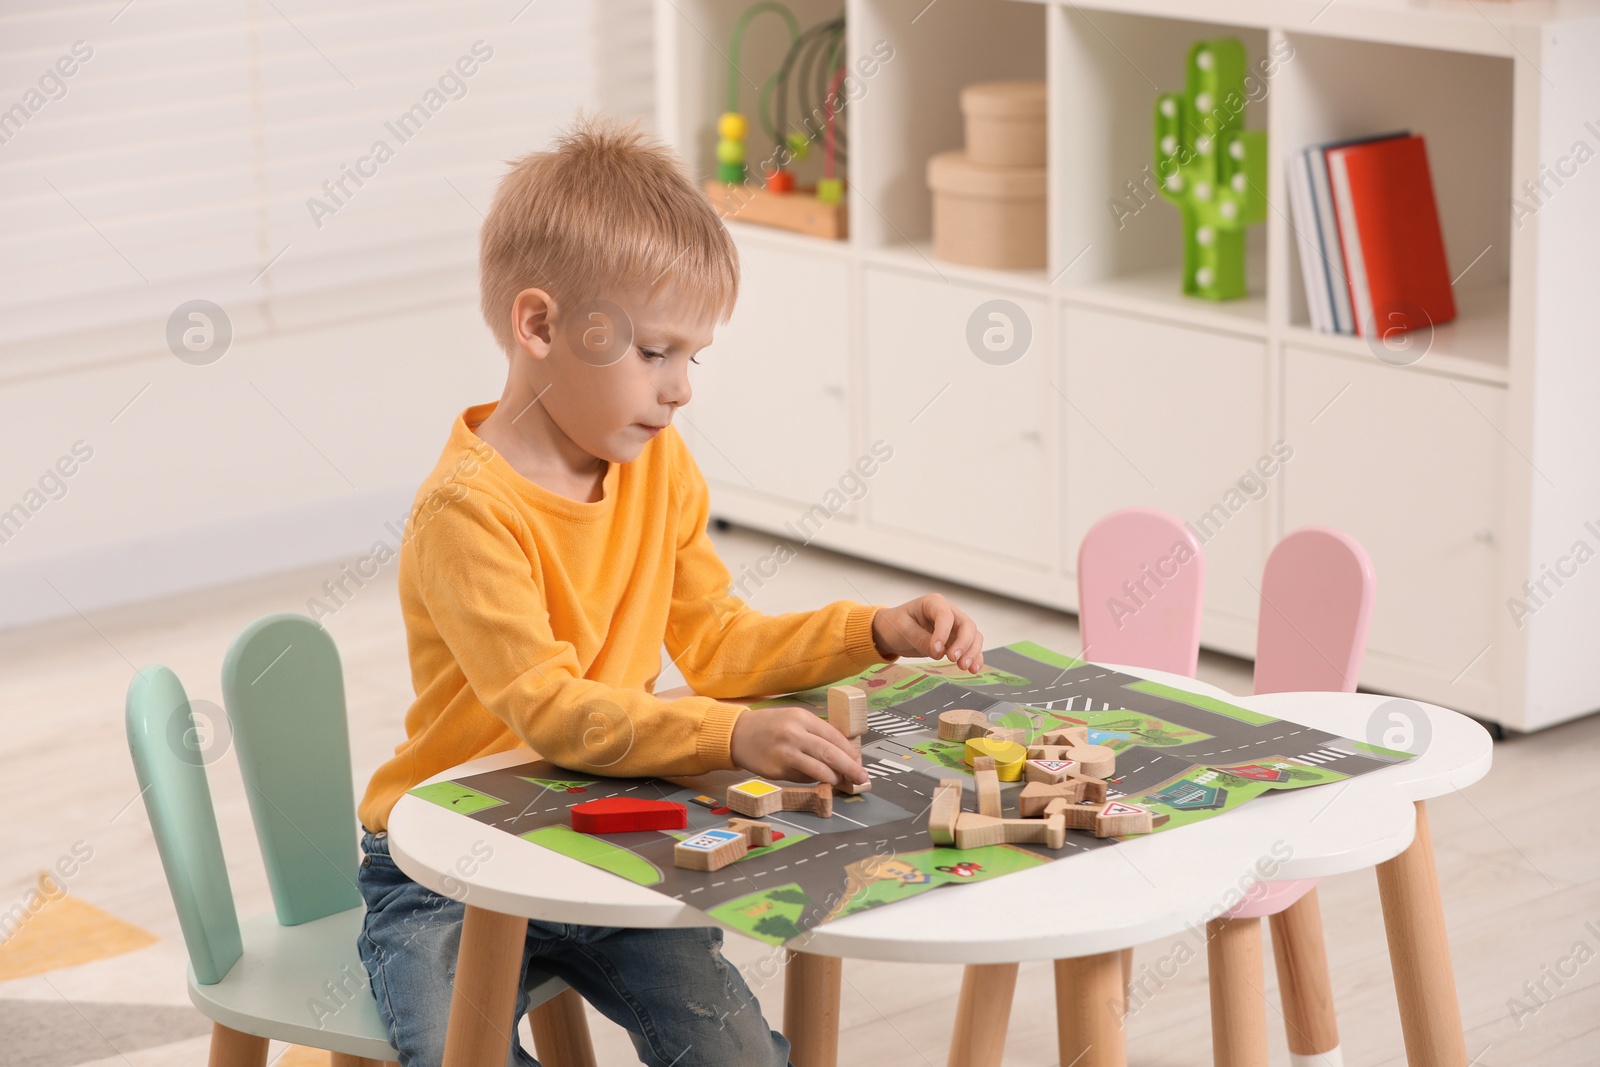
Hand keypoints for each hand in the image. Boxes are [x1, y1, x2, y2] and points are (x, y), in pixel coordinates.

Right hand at [729, 705, 867, 786]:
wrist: (737, 734)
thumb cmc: (770, 726)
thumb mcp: (794, 720)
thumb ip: (815, 733)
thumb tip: (842, 755)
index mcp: (802, 718)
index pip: (834, 736)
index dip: (850, 752)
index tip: (859, 762)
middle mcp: (794, 734)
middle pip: (831, 754)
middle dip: (850, 768)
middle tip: (862, 778)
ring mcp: (785, 753)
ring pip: (819, 770)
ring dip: (833, 778)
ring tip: (838, 781)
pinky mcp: (777, 770)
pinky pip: (802, 778)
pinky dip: (813, 780)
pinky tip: (814, 778)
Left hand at [871, 594, 985, 671]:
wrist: (891, 632)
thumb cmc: (895, 625)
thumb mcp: (903, 630)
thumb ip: (921, 639)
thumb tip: (940, 652)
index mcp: (933, 603)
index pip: (945, 616)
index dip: (943, 633)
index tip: (936, 650)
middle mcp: (949, 612)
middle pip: (966, 625)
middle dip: (964, 643)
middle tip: (954, 659)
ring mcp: (954, 627)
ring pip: (973, 636)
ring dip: (972, 652)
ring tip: (964, 667)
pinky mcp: (956, 640)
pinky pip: (970, 647)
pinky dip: (975, 657)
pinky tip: (973, 669)